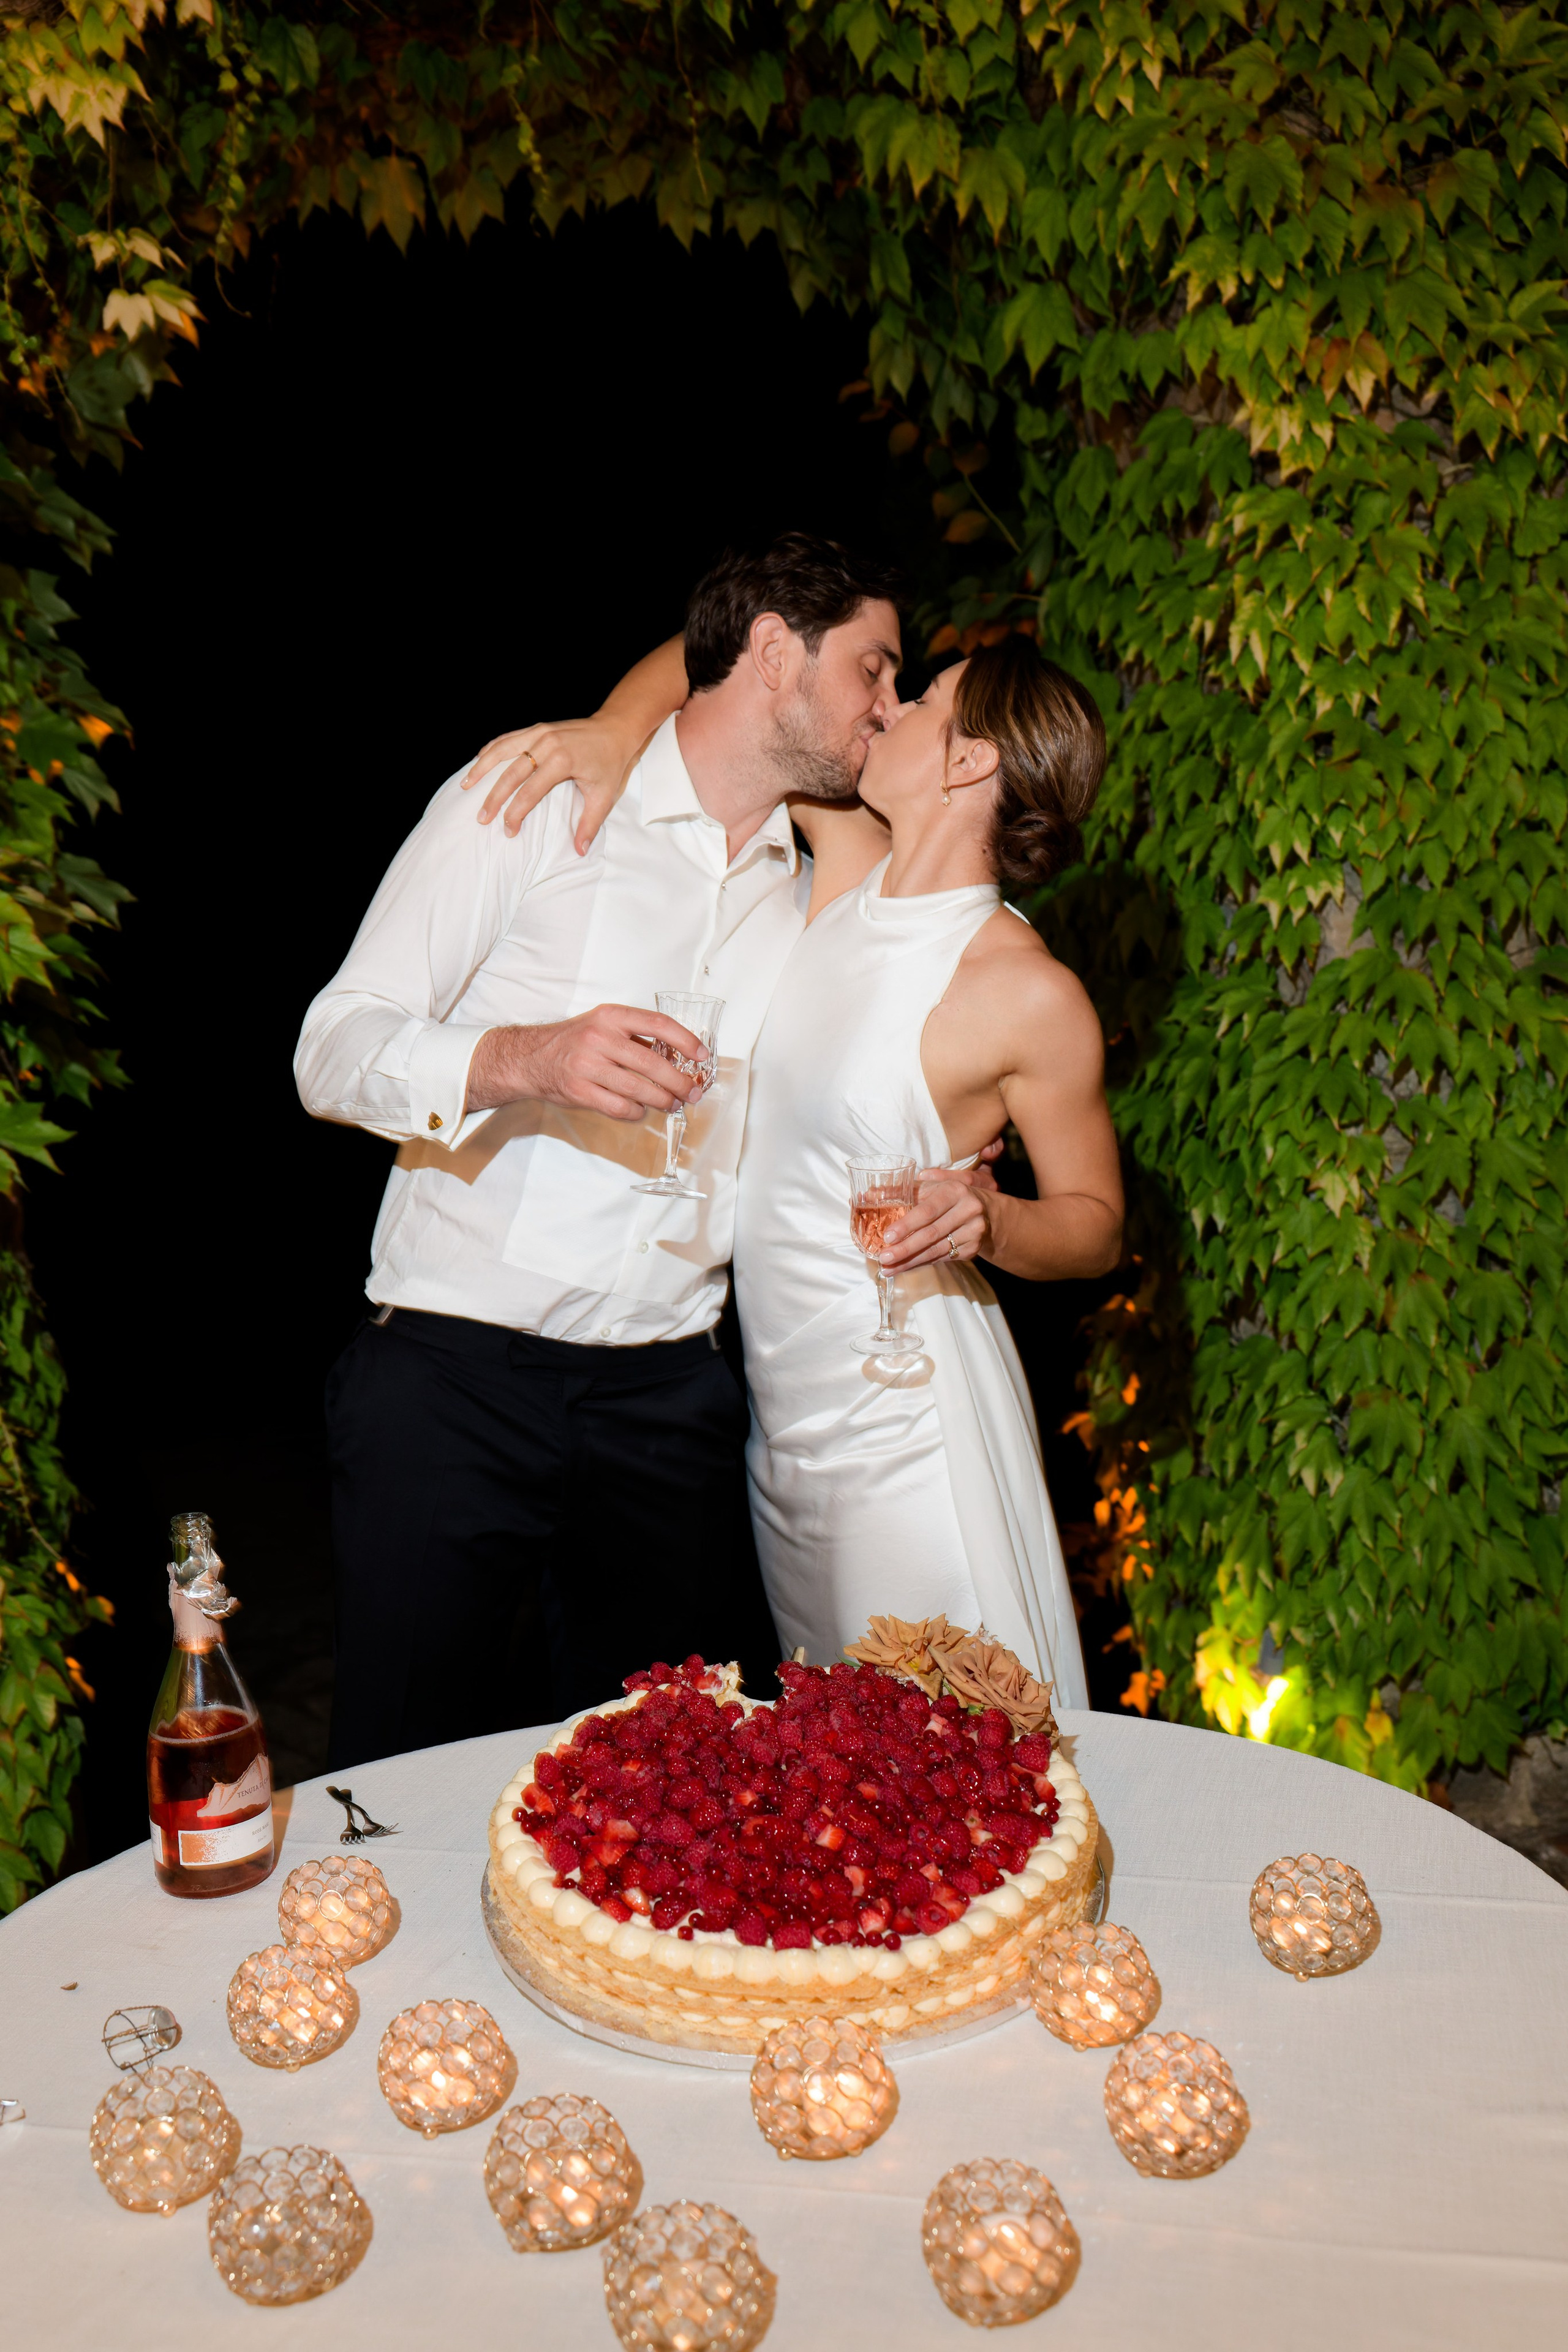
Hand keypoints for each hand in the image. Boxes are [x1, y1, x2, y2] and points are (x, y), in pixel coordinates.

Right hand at [462, 713, 640, 852]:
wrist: (616, 729)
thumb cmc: (610, 763)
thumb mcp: (604, 796)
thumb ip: (589, 824)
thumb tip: (579, 850)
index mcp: (562, 761)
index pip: (530, 792)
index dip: (516, 813)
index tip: (509, 831)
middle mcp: (547, 744)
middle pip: (511, 774)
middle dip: (494, 797)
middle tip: (481, 818)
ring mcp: (540, 733)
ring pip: (502, 750)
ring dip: (482, 768)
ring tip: (465, 785)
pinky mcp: (537, 728)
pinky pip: (508, 738)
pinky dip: (492, 749)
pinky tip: (478, 760)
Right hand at [466, 1005, 705, 1121]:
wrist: (530, 1058)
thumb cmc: (573, 1042)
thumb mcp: (602, 1025)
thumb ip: (635, 1036)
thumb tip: (677, 1055)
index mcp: (610, 1016)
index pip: (658, 1024)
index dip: (685, 1041)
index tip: (702, 1055)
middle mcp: (599, 1038)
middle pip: (652, 1063)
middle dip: (679, 1081)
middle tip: (692, 1092)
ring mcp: (587, 1066)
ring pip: (638, 1088)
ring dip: (661, 1100)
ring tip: (672, 1104)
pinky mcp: (579, 1091)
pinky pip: (618, 1107)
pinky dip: (636, 1112)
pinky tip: (641, 1110)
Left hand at [880, 1162, 995, 1270]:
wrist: (986, 1211)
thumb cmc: (949, 1196)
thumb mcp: (930, 1187)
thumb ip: (901, 1190)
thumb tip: (866, 1195)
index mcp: (955, 1191)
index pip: (927, 1211)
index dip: (907, 1225)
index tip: (887, 1236)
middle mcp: (968, 1210)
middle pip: (931, 1234)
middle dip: (905, 1249)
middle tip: (883, 1258)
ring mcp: (973, 1231)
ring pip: (936, 1251)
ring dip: (910, 1261)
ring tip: (888, 1268)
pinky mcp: (973, 1249)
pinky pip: (942, 1258)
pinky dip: (921, 1263)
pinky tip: (905, 1267)